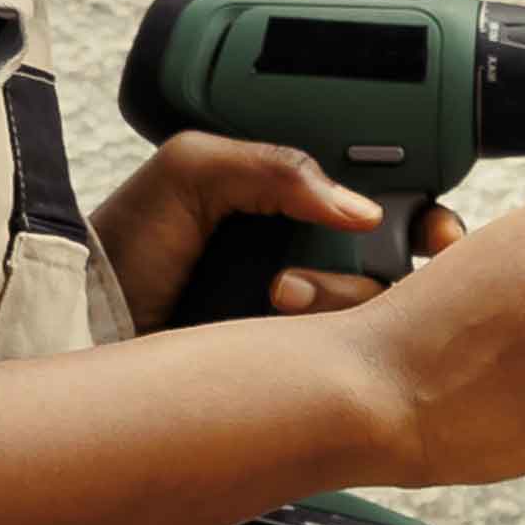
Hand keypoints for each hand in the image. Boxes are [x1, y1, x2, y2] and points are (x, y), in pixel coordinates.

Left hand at [91, 131, 464, 329]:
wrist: (90, 323)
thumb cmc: (128, 246)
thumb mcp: (190, 171)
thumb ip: (271, 166)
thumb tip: (361, 207)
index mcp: (291, 200)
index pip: (382, 194)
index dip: (420, 207)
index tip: (434, 223)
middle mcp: (312, 253)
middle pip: (401, 254)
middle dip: (418, 254)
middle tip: (422, 249)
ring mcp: (312, 310)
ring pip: (383, 302)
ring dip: (348, 290)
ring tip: (282, 289)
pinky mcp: (302, 357)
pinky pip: (353, 348)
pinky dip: (333, 331)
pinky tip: (281, 316)